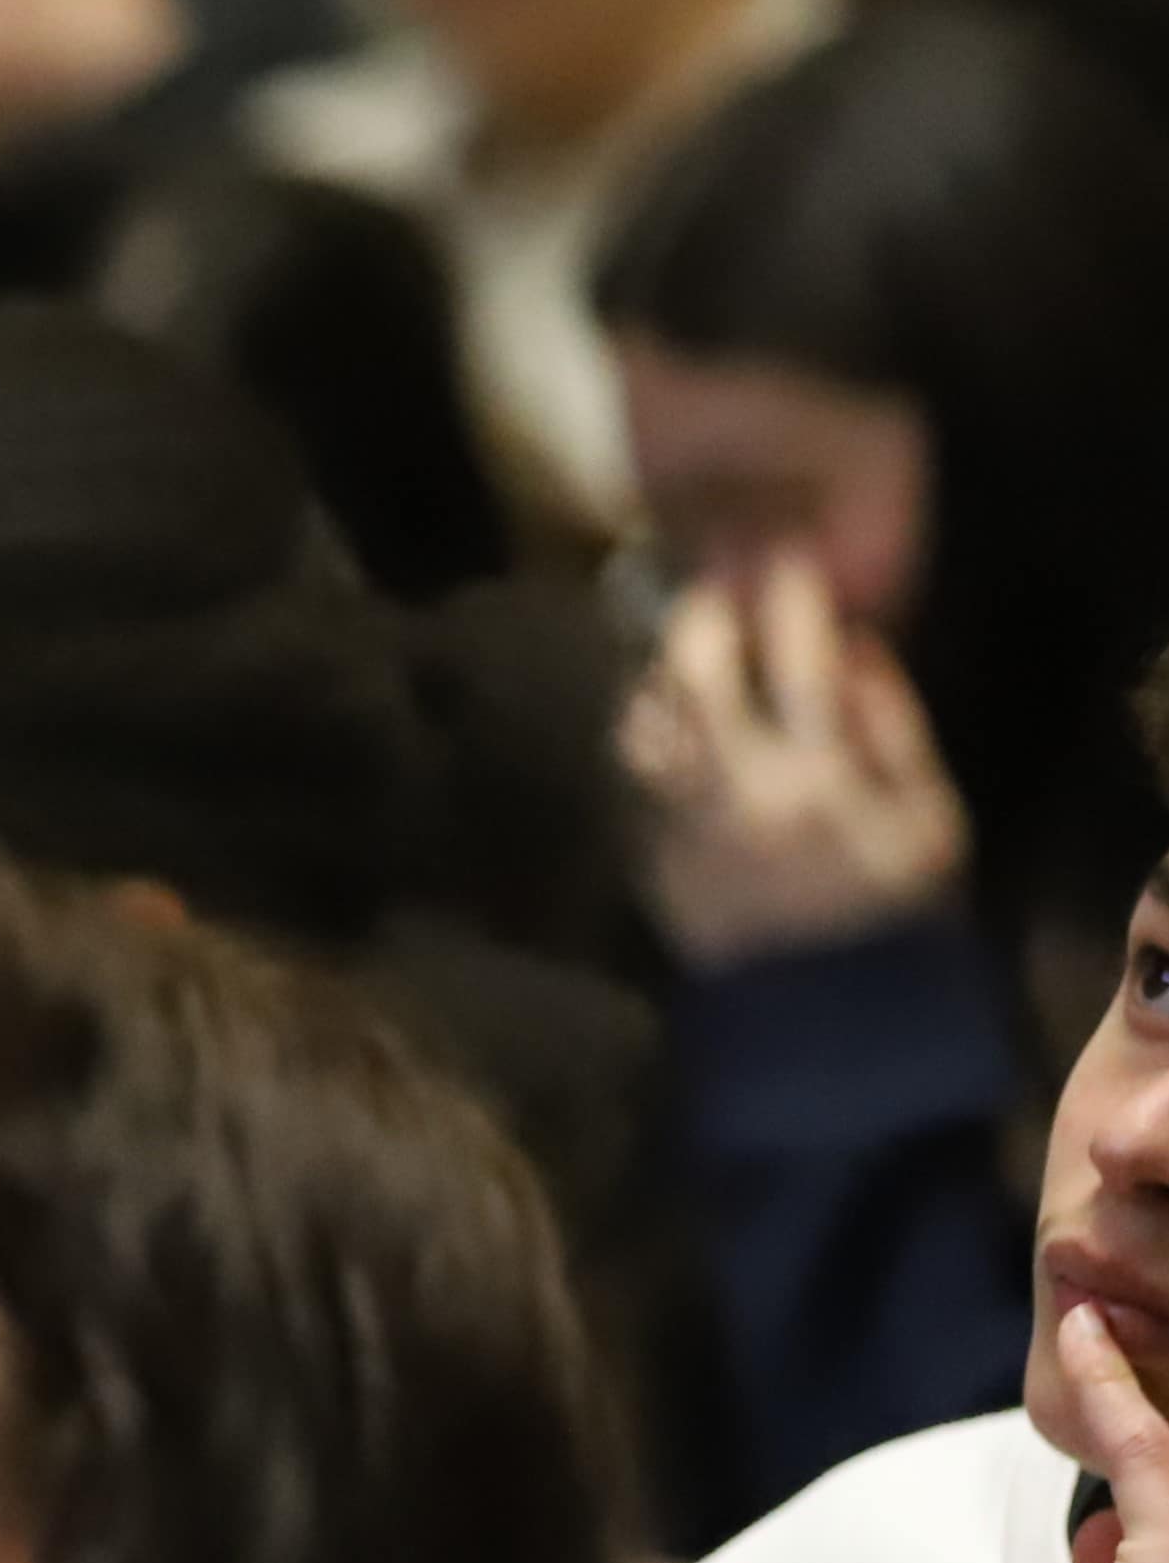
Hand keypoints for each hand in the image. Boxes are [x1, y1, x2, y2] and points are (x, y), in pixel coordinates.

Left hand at [625, 555, 971, 968]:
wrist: (821, 1013)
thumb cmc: (894, 909)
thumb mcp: (929, 813)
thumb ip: (891, 724)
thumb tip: (853, 644)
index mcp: (815, 775)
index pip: (796, 655)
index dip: (789, 590)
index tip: (787, 549)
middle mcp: (730, 787)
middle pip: (692, 669)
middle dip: (702, 610)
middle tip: (717, 579)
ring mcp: (675, 817)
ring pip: (642, 713)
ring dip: (658, 664)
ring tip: (684, 638)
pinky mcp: (643, 847)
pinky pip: (631, 764)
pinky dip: (644, 722)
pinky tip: (666, 705)